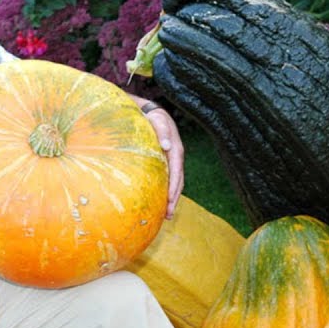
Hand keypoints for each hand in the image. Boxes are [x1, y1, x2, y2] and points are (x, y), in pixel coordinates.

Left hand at [141, 102, 184, 217]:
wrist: (150, 112)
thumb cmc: (151, 116)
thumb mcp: (157, 120)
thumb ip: (162, 131)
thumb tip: (168, 146)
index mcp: (176, 149)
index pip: (176, 172)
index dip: (174, 187)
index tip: (169, 200)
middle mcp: (176, 157)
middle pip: (178, 181)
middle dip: (174, 199)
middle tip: (167, 215)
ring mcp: (171, 161)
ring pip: (175, 183)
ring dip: (171, 199)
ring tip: (166, 215)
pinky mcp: (165, 163)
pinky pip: (168, 180)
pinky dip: (166, 191)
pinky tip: (160, 202)